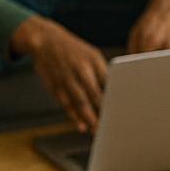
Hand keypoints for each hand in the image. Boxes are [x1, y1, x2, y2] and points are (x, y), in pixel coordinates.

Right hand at [11, 17, 106, 133]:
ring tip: (97, 131)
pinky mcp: (54, 86)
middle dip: (104, 112)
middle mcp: (81, 70)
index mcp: (94, 61)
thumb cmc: (74, 50)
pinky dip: (73, 116)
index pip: (109, 83)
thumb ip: (102, 72)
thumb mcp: (92, 55)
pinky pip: (66, 104)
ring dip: (89, 118)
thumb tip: (115, 91)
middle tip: (113, 126)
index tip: (124, 110)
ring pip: (80, 102)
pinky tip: (80, 125)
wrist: (45, 40)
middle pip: (95, 95)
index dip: (116, 98)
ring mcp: (67, 79)